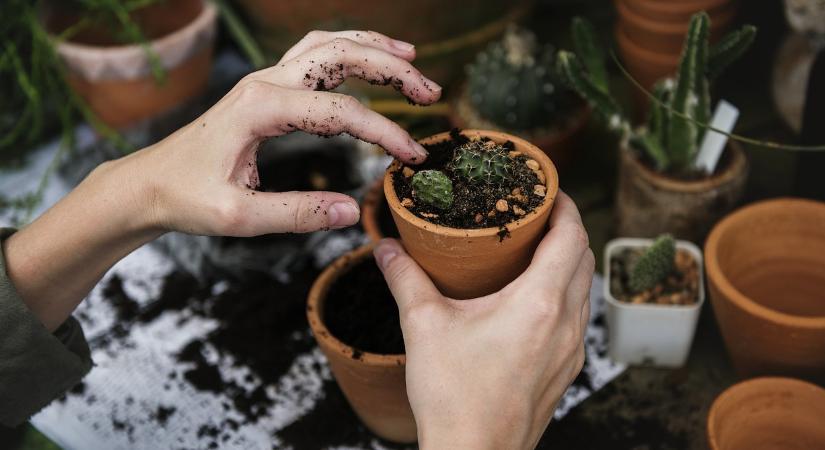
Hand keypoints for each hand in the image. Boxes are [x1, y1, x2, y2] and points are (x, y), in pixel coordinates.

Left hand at [126, 29, 440, 236]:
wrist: (148, 184)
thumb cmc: (186, 198)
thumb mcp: (239, 217)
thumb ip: (297, 214)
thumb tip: (352, 211)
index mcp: (260, 108)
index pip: (341, 112)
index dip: (384, 132)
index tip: (413, 157)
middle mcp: (265, 83)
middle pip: (341, 55)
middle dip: (392, 68)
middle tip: (430, 92)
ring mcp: (265, 80)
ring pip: (328, 45)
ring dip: (373, 48)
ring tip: (412, 59)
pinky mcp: (266, 89)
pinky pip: (314, 56)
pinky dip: (348, 51)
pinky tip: (369, 59)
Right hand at [374, 193, 593, 449]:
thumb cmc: (454, 397)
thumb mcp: (423, 327)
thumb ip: (405, 279)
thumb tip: (386, 248)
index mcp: (539, 303)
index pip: (572, 236)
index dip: (565, 205)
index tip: (547, 189)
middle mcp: (566, 324)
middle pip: (584, 258)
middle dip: (566, 229)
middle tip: (535, 215)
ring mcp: (571, 351)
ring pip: (584, 289)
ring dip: (567, 262)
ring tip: (533, 251)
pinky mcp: (566, 371)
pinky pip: (577, 318)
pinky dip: (564, 294)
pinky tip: (532, 299)